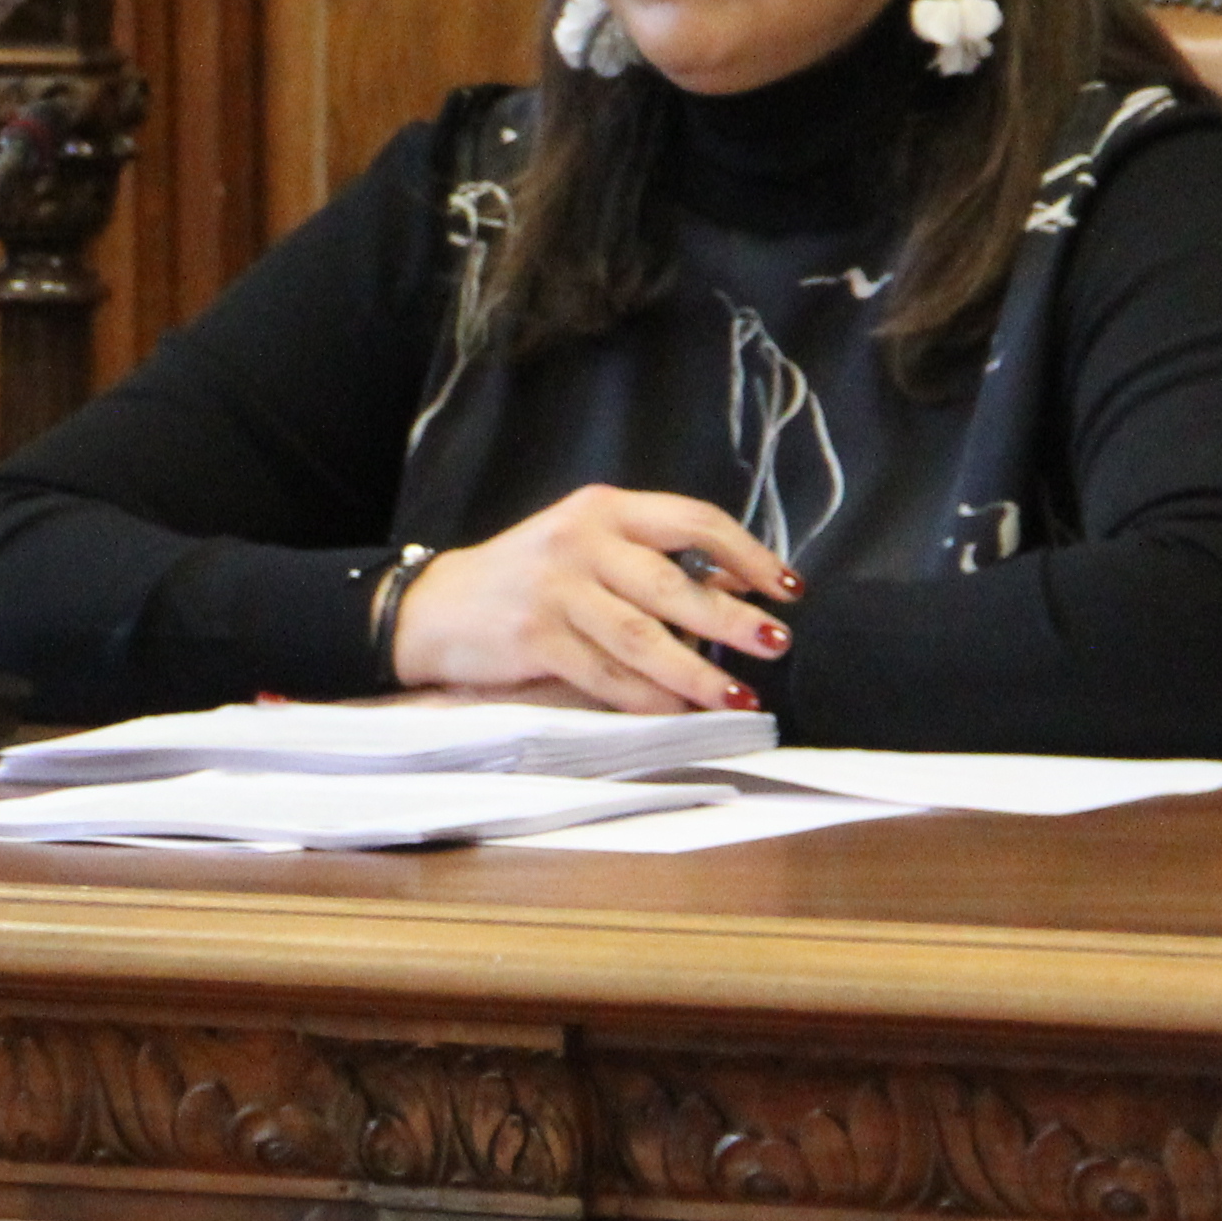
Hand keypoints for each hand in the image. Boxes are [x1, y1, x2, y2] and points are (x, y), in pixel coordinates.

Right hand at [387, 487, 798, 714]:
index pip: (692, 521)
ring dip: (697, 671)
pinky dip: (648, 698)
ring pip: (642, 636)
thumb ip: (650, 560)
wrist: (435, 607)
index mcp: (603, 509)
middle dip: (732, 619)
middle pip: (673, 583)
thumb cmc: (527, 579)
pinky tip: (679, 712)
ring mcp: (554, 589)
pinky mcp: (533, 637)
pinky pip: (605, 674)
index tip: (786, 588)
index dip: (747, 554)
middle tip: (776, 645)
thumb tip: (737, 592)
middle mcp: (580, 541)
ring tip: (739, 695)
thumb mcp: (585, 546)